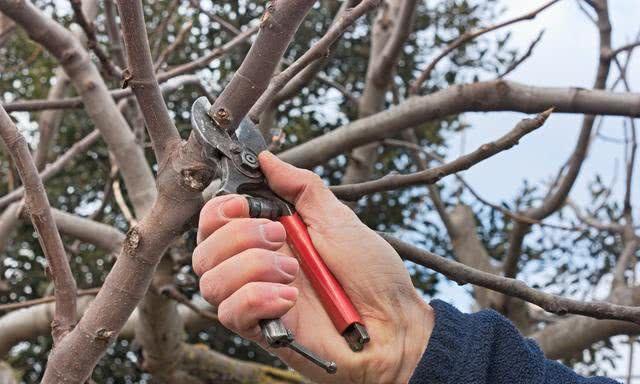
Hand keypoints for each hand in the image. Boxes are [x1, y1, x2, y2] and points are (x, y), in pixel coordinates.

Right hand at [193, 151, 433, 382]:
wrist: (393, 323)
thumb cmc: (372, 273)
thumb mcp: (337, 218)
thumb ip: (300, 187)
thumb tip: (266, 158)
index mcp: (270, 235)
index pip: (215, 220)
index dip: (219, 210)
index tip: (243, 205)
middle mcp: (255, 266)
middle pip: (204, 250)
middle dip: (239, 236)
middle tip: (279, 237)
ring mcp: (256, 298)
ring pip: (210, 281)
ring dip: (252, 268)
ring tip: (293, 274)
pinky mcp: (261, 330)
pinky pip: (229, 313)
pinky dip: (257, 298)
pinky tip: (290, 299)